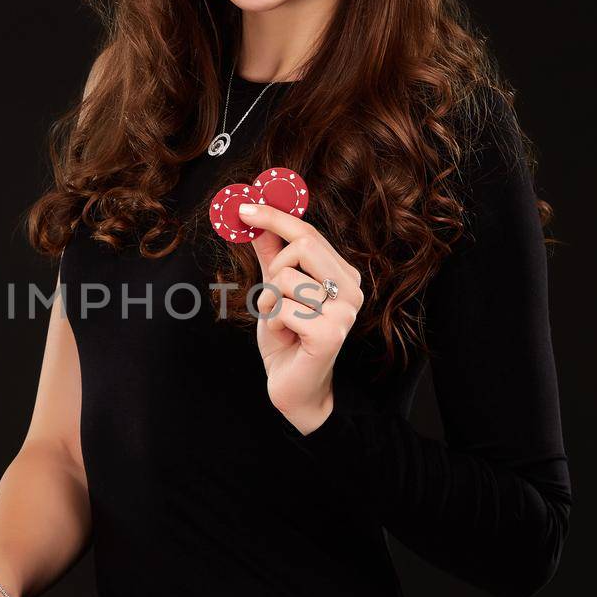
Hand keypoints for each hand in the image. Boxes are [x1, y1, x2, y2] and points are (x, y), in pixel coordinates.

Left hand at [235, 199, 363, 432]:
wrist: (293, 388)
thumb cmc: (286, 339)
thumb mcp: (274, 291)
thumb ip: (271, 255)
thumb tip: (255, 218)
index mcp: (343, 274)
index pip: (309, 233)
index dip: (275, 217)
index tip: (244, 208)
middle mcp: (352, 289)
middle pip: (303, 244)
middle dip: (274, 269)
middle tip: (272, 297)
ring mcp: (345, 311)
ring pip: (286, 278)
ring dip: (270, 303)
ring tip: (281, 325)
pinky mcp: (331, 333)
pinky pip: (282, 308)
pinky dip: (272, 324)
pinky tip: (286, 339)